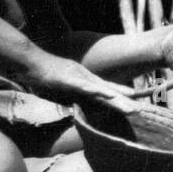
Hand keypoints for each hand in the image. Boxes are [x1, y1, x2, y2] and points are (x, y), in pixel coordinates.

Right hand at [23, 53, 137, 111]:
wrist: (30, 61)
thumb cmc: (42, 73)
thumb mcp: (60, 84)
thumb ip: (69, 91)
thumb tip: (75, 100)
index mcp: (84, 80)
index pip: (105, 89)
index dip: (120, 95)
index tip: (135, 101)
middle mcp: (85, 78)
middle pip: (108, 92)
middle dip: (124, 101)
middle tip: (141, 110)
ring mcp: (78, 78)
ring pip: (102, 91)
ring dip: (118, 100)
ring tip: (132, 108)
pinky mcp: (70, 80)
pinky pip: (86, 87)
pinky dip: (98, 91)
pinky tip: (108, 96)